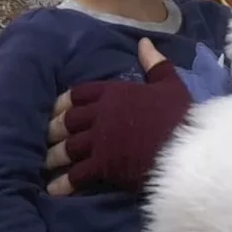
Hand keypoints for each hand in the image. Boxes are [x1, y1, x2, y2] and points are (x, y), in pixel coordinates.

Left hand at [45, 39, 189, 195]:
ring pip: (68, 147)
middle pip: (68, 120)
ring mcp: (100, 141)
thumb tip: (144, 42)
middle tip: (46, 136)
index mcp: (114, 92)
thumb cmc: (180, 115)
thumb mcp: (169, 84)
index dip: (65, 101)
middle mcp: (101, 114)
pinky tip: (53, 190)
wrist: (186, 148)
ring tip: (45, 163)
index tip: (56, 108)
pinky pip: (77, 175)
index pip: (80, 93)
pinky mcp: (103, 165)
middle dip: (54, 128)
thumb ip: (155, 63)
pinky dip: (63, 183)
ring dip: (55, 155)